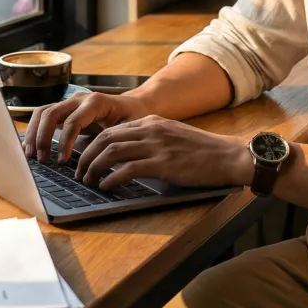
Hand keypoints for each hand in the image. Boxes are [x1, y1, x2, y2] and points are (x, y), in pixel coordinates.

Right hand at [23, 91, 151, 164]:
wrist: (136, 105)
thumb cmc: (134, 118)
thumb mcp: (130, 129)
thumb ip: (116, 140)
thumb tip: (101, 160)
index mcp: (96, 102)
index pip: (73, 121)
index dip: (65, 142)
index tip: (62, 161)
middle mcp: (79, 99)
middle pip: (51, 113)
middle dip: (43, 137)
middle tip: (42, 160)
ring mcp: (70, 102)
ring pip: (42, 112)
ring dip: (33, 133)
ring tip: (31, 155)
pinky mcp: (65, 109)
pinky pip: (44, 116)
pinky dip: (34, 130)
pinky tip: (31, 147)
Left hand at [73, 117, 254, 191]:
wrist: (229, 155)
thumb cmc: (204, 151)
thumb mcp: (173, 136)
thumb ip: (152, 139)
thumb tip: (129, 154)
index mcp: (152, 121)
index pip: (112, 129)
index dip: (93, 144)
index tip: (84, 157)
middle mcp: (151, 129)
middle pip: (105, 138)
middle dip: (86, 155)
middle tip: (79, 171)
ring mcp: (156, 145)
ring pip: (112, 152)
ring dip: (94, 167)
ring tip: (87, 180)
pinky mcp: (163, 164)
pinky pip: (128, 169)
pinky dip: (111, 178)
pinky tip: (106, 186)